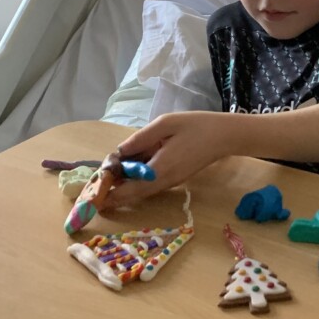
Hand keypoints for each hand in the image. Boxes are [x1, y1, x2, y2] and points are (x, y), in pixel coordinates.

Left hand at [103, 112, 234, 207]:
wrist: (224, 136)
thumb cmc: (195, 126)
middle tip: (96, 185)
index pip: (128, 189)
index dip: (109, 191)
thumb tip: (118, 152)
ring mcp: (170, 183)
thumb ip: (140, 139)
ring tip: (108, 176)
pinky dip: (136, 181)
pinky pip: (150, 185)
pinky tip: (129, 169)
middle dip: (113, 192)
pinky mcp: (175, 179)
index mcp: (160, 169)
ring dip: (123, 187)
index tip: (93, 187)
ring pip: (140, 191)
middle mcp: (163, 182)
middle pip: (132, 195)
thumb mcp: (165, 124)